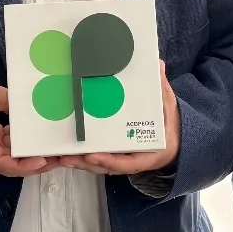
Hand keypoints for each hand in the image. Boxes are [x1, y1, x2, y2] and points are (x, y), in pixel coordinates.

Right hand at [0, 75, 49, 177]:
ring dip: (32, 153)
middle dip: (36, 162)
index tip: (42, 160)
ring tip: (55, 147)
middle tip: (60, 155)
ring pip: (12, 156)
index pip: (1, 163)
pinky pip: (9, 144)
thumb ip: (5, 99)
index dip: (23, 166)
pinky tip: (39, 133)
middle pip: (11, 164)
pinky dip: (24, 141)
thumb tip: (28, 106)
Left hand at [54, 61, 179, 174]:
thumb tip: (158, 65)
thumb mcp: (167, 106)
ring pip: (97, 165)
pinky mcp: (110, 155)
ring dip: (78, 162)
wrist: (172, 141)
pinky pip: (94, 160)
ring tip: (60, 157)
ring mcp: (119, 159)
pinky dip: (80, 158)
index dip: (109, 160)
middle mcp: (130, 159)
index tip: (92, 156)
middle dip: (85, 163)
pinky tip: (64, 154)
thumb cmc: (168, 124)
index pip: (126, 162)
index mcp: (146, 153)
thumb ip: (161, 89)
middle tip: (66, 157)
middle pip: (105, 166)